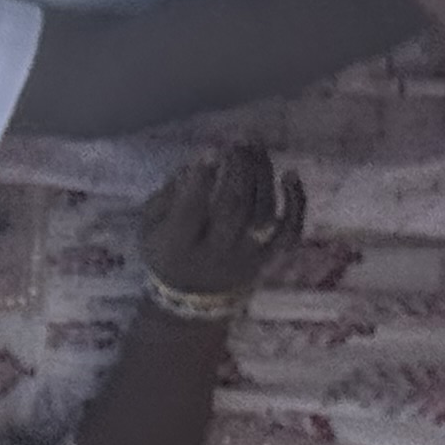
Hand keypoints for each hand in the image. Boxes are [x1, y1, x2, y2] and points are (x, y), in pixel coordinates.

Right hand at [136, 147, 305, 304]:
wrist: (192, 302)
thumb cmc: (167, 251)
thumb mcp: (149, 228)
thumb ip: (165, 197)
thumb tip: (192, 167)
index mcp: (178, 246)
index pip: (190, 211)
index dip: (201, 179)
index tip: (209, 151)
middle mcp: (214, 254)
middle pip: (233, 206)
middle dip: (237, 168)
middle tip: (236, 143)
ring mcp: (245, 258)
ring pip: (262, 212)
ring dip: (261, 173)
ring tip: (253, 146)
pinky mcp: (268, 259)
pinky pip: (290, 232)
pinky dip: (296, 203)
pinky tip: (290, 175)